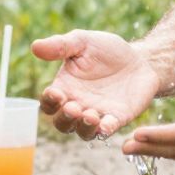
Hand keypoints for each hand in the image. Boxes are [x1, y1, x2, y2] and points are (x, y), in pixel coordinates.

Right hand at [31, 29, 161, 138]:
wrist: (140, 59)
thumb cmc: (107, 50)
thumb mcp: (83, 42)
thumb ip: (60, 45)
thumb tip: (34, 47)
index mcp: (66, 87)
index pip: (49, 103)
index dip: (49, 102)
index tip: (55, 92)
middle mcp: (78, 104)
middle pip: (62, 123)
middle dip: (65, 119)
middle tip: (73, 108)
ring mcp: (98, 114)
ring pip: (83, 132)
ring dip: (84, 127)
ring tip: (91, 115)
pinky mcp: (117, 119)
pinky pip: (107, 131)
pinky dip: (105, 130)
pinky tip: (106, 124)